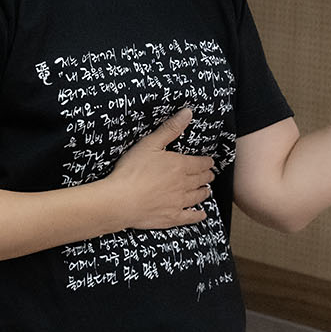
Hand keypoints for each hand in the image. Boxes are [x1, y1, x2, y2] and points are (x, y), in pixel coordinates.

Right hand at [102, 108, 215, 230]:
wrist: (121, 200)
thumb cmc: (131, 171)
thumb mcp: (150, 144)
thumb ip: (170, 129)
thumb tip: (188, 113)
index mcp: (179, 165)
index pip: (200, 163)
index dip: (206, 162)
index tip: (210, 163)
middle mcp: (183, 184)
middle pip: (200, 179)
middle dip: (206, 176)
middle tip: (209, 175)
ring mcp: (178, 202)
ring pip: (197, 196)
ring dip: (203, 192)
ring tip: (206, 190)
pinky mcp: (171, 217)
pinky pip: (190, 217)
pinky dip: (198, 215)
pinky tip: (201, 214)